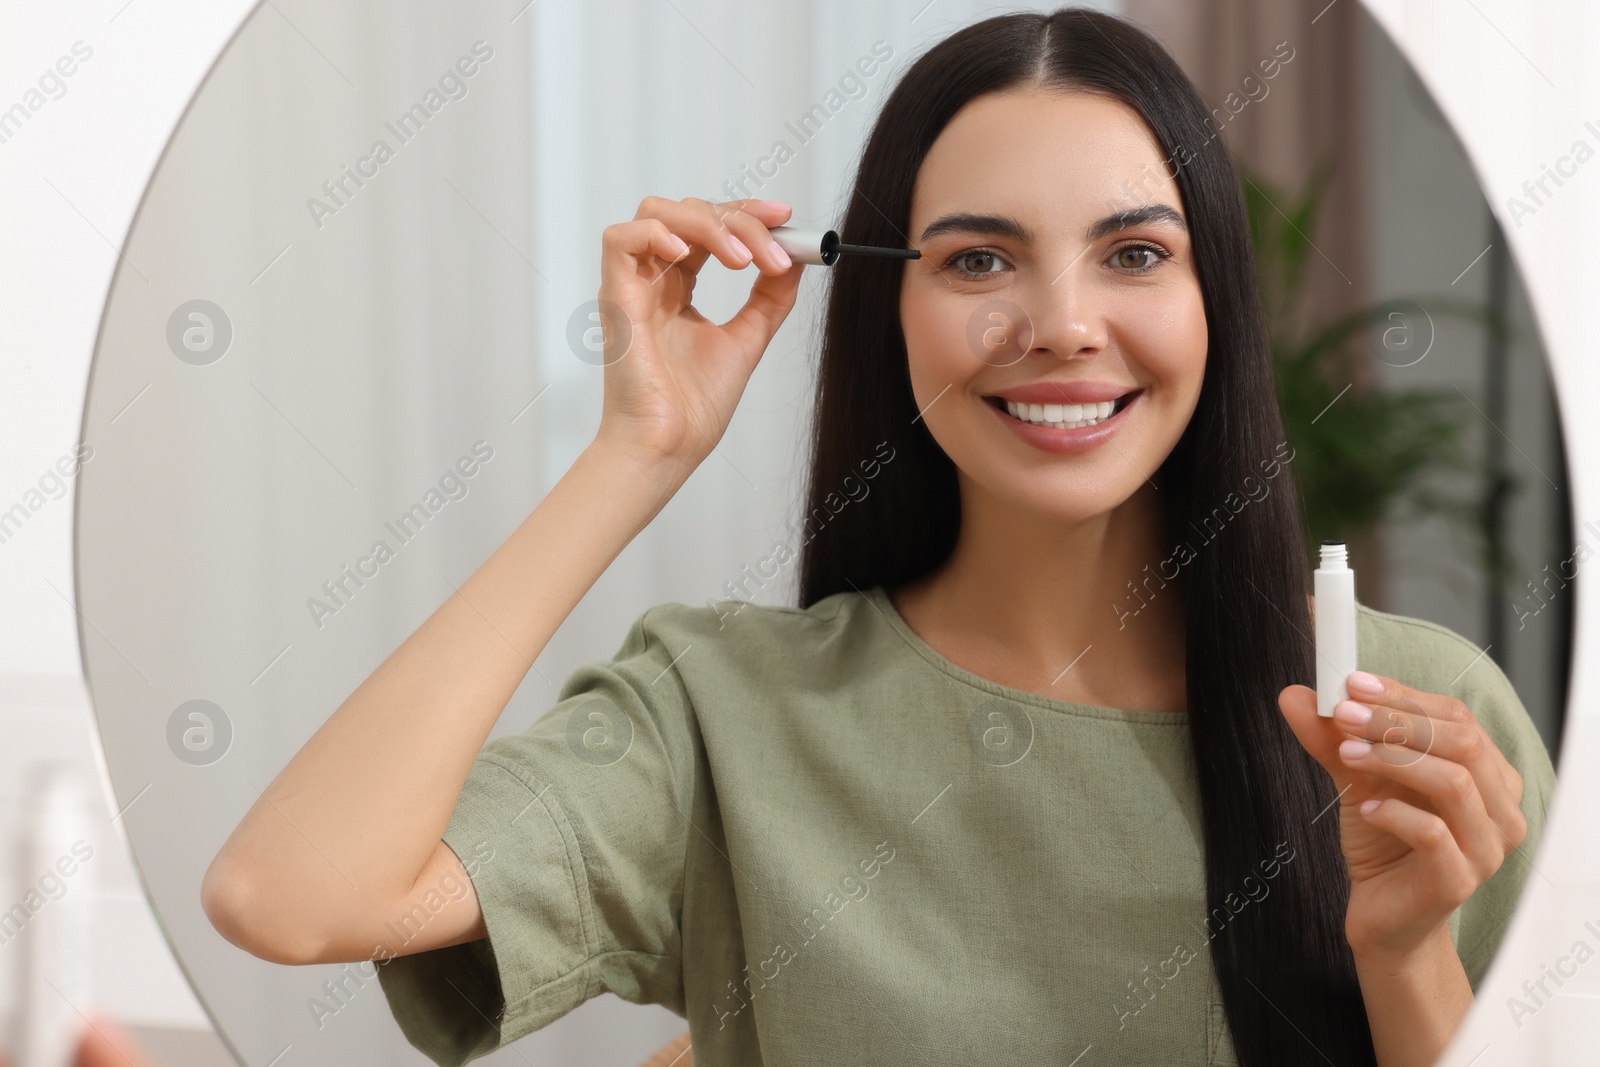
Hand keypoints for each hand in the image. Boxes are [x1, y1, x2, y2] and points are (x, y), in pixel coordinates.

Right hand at [593, 195, 803, 468]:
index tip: (784, 218)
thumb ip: (769, 299)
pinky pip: (619, 240)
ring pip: (655, 212)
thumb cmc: (693, 409)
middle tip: (774, 251)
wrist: (669, 447)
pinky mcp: (616, 299)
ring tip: (740, 259)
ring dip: (707, 223)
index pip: (709, 226)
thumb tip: (798, 257)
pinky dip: (656, 233)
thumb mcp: (747, 340)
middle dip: (739, 220)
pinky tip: (687, 255)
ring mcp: (633, 287)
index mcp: (679, 289)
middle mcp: (654, 281)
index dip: (746, 214)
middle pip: (690, 212)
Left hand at [1277, 670, 1527, 964]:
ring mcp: (1486, 848)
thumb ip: (1333, 738)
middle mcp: (1500, 809)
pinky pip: (1433, 834)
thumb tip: (1295, 694)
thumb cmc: (1381, 839)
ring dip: (1394, 759)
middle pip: (1463, 743)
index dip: (1404, 695)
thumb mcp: (1357, 778)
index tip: (1352, 685)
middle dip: (1398, 721)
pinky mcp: (1459, 882)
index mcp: (1488, 775)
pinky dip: (1394, 813)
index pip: (1457, 718)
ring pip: (1453, 783)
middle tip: (1344, 714)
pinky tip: (1365, 810)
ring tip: (1347, 753)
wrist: (1381, 911)